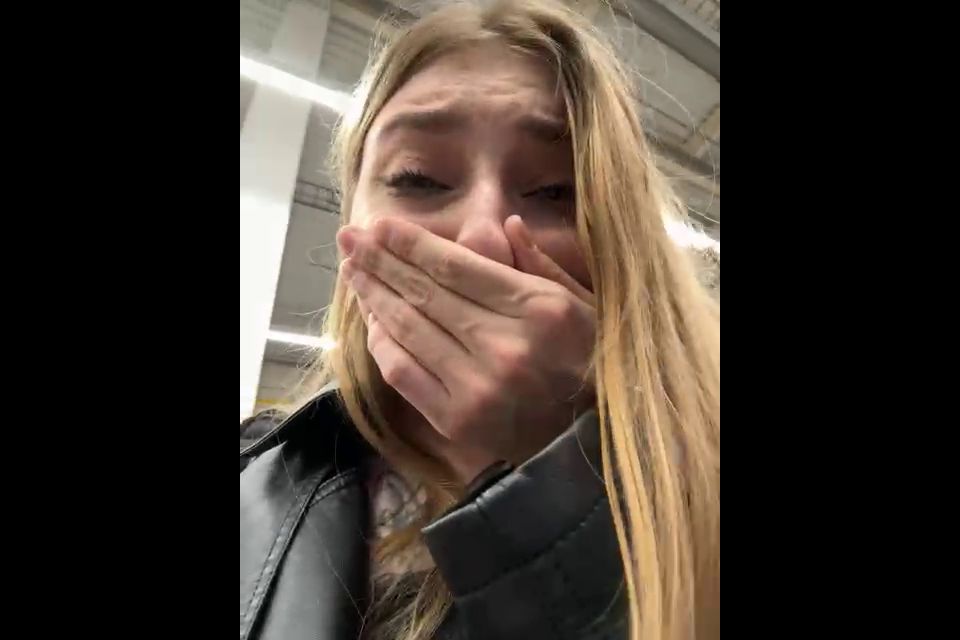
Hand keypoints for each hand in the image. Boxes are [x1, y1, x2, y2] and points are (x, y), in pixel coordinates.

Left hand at [337, 216, 595, 479]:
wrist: (589, 445)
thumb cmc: (591, 366)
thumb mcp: (584, 305)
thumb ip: (539, 264)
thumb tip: (503, 223)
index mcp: (538, 311)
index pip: (458, 267)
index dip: (413, 244)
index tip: (381, 225)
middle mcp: (504, 346)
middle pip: (425, 293)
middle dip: (381, 261)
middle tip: (350, 238)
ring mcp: (476, 386)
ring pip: (408, 329)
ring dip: (373, 296)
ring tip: (352, 270)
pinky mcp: (456, 419)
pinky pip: (403, 371)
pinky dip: (382, 342)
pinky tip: (370, 319)